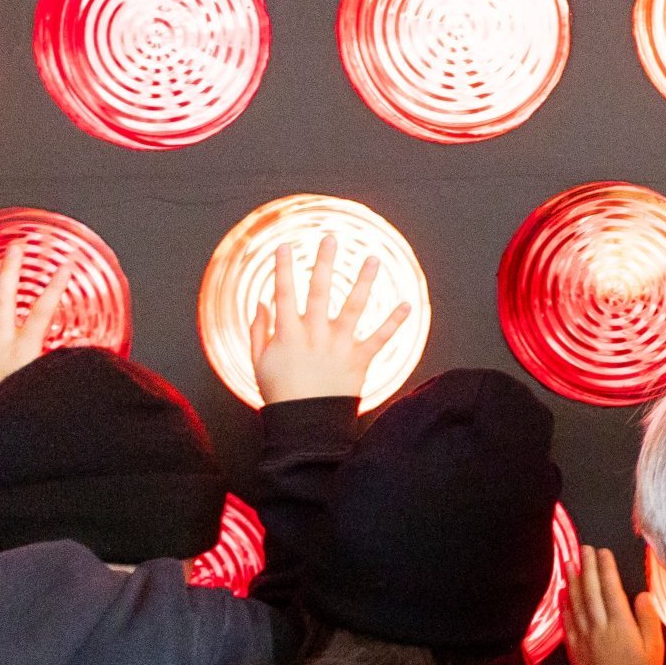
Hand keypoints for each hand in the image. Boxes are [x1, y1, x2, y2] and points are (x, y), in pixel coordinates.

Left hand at [0, 245, 72, 412]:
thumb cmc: (14, 408)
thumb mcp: (42, 384)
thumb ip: (58, 364)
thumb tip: (84, 352)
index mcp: (24, 351)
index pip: (43, 311)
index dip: (56, 285)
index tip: (66, 264)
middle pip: (3, 300)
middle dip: (10, 270)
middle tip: (15, 248)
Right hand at [249, 237, 409, 405]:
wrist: (305, 425)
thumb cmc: (280, 394)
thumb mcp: (258, 362)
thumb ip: (258, 330)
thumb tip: (261, 302)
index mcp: (288, 333)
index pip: (284, 293)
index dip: (284, 268)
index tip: (285, 245)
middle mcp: (314, 334)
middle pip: (321, 291)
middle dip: (325, 263)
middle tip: (331, 239)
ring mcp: (338, 346)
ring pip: (354, 307)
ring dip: (364, 281)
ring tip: (373, 258)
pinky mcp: (359, 360)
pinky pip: (380, 339)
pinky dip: (394, 322)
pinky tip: (407, 304)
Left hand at [563, 544, 665, 664]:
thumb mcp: (654, 645)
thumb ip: (648, 618)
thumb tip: (642, 595)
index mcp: (621, 623)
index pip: (611, 589)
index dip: (606, 569)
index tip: (602, 552)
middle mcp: (599, 626)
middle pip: (591, 591)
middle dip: (587, 568)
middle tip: (583, 549)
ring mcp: (584, 637)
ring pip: (577, 604)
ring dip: (573, 582)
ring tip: (570, 564)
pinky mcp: (575, 650)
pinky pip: (567, 624)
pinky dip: (565, 607)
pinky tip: (563, 596)